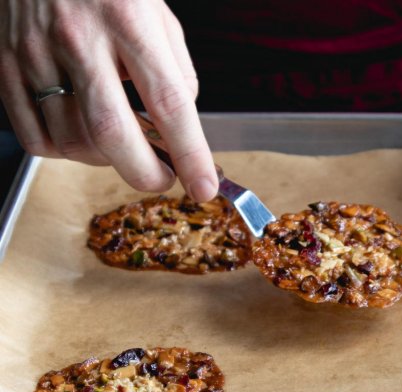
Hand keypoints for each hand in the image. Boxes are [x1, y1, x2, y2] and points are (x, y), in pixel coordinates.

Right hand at [0, 0, 217, 201]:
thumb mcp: (157, 14)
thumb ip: (175, 73)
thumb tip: (178, 130)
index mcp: (127, 19)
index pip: (167, 103)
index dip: (190, 154)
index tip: (203, 186)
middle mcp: (78, 37)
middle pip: (112, 133)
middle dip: (145, 173)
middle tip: (163, 179)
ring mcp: (34, 53)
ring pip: (73, 142)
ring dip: (108, 162)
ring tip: (123, 146)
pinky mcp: (5, 67)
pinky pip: (37, 140)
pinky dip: (68, 153)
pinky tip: (84, 135)